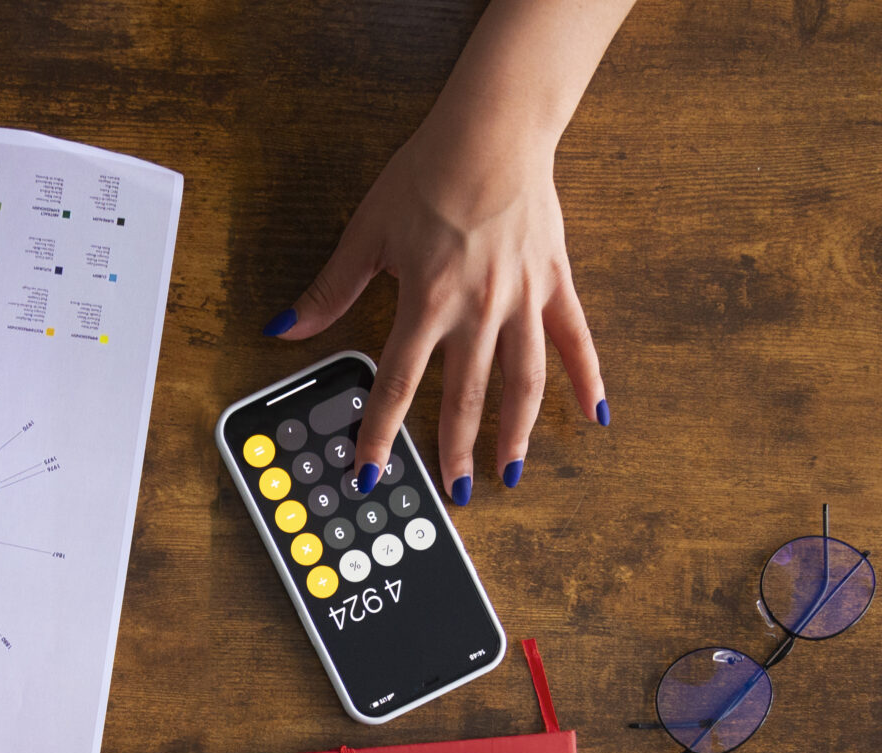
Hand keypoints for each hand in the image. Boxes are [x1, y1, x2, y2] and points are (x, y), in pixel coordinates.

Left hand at [270, 127, 603, 505]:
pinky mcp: (554, 282)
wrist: (491, 131)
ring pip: (522, 382)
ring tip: (511, 472)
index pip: (396, 384)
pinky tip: (596, 415)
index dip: (381, 434)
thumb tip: (285, 328)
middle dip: (454, 450)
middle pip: (464, 397)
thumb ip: (330, 291)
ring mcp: (522, 300)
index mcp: (427, 302)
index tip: (372, 473)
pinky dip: (588, 378)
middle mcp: (478, 310)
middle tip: (452, 492)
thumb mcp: (367, 233)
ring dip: (516, 432)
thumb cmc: (428, 175)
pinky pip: (575, 339)